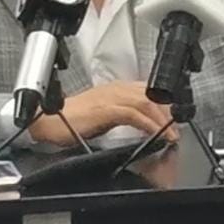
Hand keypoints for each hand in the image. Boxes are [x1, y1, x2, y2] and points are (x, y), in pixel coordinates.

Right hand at [30, 81, 174, 145]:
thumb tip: (141, 125)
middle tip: (176, 130)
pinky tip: (156, 135)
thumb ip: (122, 115)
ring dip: (162, 121)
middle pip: (152, 97)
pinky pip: (134, 115)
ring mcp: (112, 97)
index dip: (164, 106)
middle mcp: (117, 89)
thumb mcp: (104, 115)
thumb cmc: (71, 120)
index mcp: (117, 88)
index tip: (173, 121)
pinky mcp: (106, 109)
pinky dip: (149, 125)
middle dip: (167, 114)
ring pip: (147, 104)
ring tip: (170, 135)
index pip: (149, 92)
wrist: (48, 123)